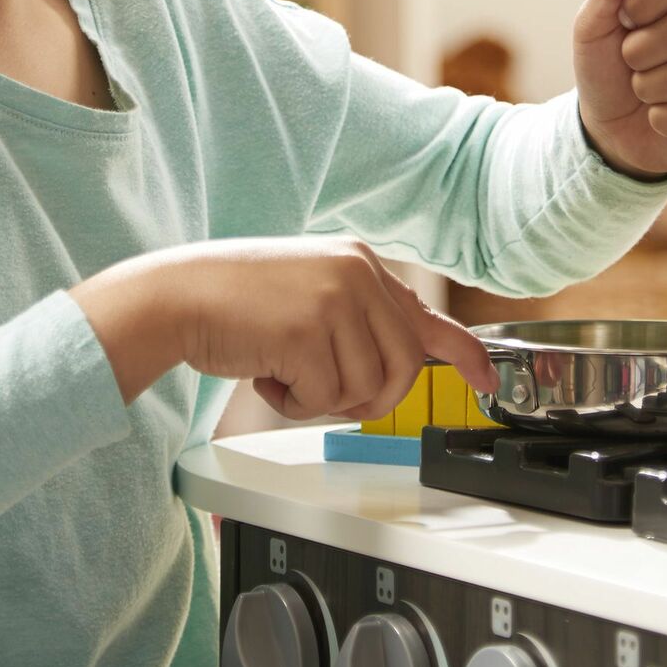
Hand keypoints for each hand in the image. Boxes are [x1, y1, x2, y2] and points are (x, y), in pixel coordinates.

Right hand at [71, 237, 498, 415]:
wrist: (178, 296)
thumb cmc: (238, 303)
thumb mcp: (312, 295)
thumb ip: (358, 319)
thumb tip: (400, 363)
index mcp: (361, 263)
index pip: (428, 317)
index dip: (465, 356)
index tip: (487, 382)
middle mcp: (357, 273)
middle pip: (403, 370)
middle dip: (369, 398)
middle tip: (324, 389)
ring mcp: (336, 298)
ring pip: (368, 389)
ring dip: (323, 399)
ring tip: (286, 370)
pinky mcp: (310, 329)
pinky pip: (325, 399)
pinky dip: (292, 402)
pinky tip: (267, 372)